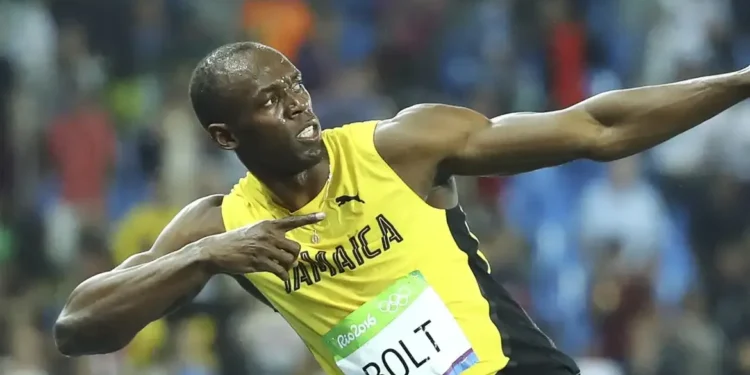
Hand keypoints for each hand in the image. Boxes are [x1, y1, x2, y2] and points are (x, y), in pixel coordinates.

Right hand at [204, 212, 324, 279]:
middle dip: (294, 256)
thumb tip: (285, 245)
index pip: (292, 221)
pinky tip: (282, 277)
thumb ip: (269, 234)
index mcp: (268, 225)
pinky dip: (283, 276)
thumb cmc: (236, 241)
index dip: (309, 219)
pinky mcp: (260, 262)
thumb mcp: (253, 230)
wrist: (216, 250)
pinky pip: (280, 271)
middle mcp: (269, 235)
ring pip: (289, 260)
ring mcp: (265, 249)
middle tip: (288, 260)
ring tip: (281, 268)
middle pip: (295, 247)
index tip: (323, 216)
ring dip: (288, 266)